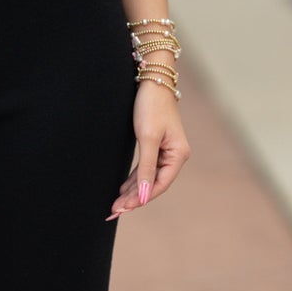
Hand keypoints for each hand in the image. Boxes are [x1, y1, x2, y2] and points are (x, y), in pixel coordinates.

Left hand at [106, 80, 189, 217]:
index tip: (122, 208)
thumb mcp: (147, 138)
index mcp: (178, 155)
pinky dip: (133, 179)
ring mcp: (166, 151)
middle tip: (113, 210)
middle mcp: (175, 156)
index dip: (141, 199)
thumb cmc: (151, 106)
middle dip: (133, 198)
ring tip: (115, 204)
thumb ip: (145, 168)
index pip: (159, 185)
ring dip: (132, 190)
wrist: (152, 80)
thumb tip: (142, 195)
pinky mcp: (156, 145)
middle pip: (153, 183)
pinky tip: (122, 189)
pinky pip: (145, 168)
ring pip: (147, 177)